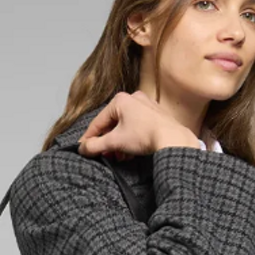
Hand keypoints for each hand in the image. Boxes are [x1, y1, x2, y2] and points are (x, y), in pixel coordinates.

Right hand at [77, 91, 199, 160]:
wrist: (172, 139)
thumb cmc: (145, 135)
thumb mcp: (115, 142)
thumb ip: (95, 145)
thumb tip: (82, 149)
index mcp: (121, 100)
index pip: (99, 121)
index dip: (90, 137)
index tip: (84, 148)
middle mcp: (134, 98)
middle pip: (113, 124)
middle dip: (108, 142)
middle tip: (104, 155)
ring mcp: (147, 106)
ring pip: (126, 126)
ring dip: (119, 143)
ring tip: (118, 156)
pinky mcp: (156, 115)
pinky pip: (138, 127)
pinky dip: (131, 139)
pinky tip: (130, 152)